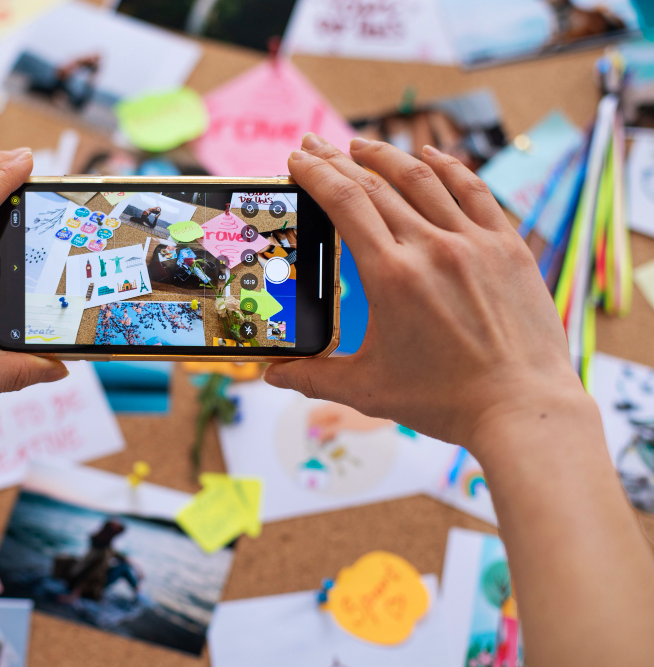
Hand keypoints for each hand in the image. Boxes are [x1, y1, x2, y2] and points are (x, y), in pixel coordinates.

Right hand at [265, 134, 582, 447]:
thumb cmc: (446, 401)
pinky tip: (430, 155)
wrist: (522, 408)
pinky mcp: (508, 247)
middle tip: (314, 145)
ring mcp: (474, 243)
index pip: (344, 203)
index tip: (297, 159)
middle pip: (375, 184)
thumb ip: (314, 376)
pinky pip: (474, 191)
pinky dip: (448, 166)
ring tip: (361, 145)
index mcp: (391, 276)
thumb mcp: (369, 389)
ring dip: (387, 155)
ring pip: (423, 178)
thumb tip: (271, 374)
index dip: (316, 174)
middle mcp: (432, 248)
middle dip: (338, 160)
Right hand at [307, 403, 390, 443]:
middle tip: (318, 444)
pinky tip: (334, 438)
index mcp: (331, 405)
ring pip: (327, 421)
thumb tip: (314, 437)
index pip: (312, 415)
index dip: (309, 427)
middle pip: (318, 418)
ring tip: (326, 442)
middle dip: (316, 430)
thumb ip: (328, 430)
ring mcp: (342, 410)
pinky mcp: (349, 415)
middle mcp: (334, 405)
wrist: (388, 412)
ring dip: (324, 431)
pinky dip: (332, 430)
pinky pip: (335, 422)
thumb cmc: (366, 418)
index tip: (311, 440)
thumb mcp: (345, 425)